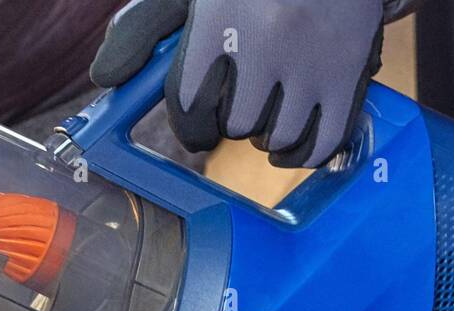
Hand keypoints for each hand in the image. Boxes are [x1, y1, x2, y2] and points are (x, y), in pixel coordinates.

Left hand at [91, 0, 389, 167]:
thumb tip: (105, 79)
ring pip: (275, 138)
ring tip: (269, 110)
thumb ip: (142, 28)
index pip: (189, 103)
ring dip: (266, 136)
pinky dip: (302, 154)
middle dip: (233, 121)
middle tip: (243, 100)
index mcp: (217, 15)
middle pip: (234, 125)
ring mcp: (311, 58)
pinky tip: (290, 146)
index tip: (199, 128)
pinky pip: (321, 143)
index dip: (191, 126)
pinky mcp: (348, 72)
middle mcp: (265, 37)